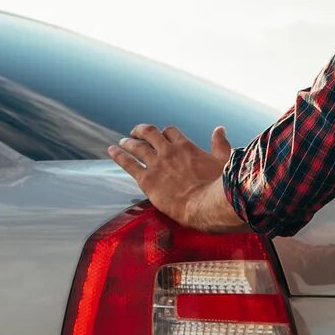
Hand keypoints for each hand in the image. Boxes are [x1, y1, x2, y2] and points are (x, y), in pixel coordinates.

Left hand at [108, 123, 240, 229]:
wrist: (205, 205)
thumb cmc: (219, 187)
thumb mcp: (223, 161)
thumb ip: (220, 145)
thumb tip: (219, 129)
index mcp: (186, 147)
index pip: (170, 132)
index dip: (164, 133)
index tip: (161, 135)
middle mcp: (168, 151)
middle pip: (150, 134)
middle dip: (141, 131)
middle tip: (135, 132)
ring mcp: (156, 165)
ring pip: (137, 147)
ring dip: (128, 142)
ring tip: (121, 142)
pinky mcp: (147, 180)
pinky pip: (128, 164)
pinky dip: (119, 155)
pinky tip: (111, 150)